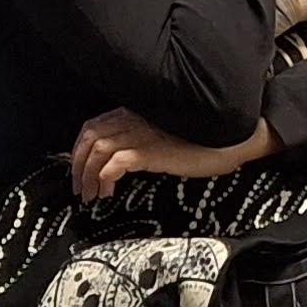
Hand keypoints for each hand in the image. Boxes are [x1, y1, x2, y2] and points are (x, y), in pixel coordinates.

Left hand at [69, 107, 275, 201]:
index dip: (79, 149)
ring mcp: (142, 133)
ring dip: (88, 174)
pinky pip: (115, 163)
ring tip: (92, 195)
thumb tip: (117, 160)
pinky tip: (109, 192)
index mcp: (135, 111)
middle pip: (89, 136)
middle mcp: (134, 118)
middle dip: (77, 164)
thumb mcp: (164, 134)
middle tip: (80, 188)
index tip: (79, 170)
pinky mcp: (152, 151)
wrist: (229, 139)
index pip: (93, 125)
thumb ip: (141, 138)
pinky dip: (105, 178)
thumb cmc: (200, 140)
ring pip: (98, 149)